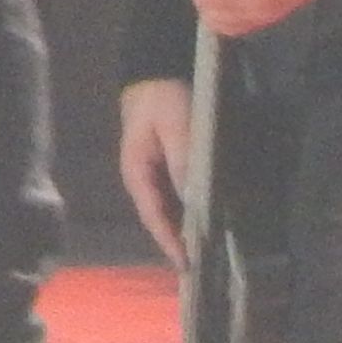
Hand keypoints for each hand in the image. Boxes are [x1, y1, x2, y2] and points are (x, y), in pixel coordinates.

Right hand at [116, 77, 191, 268]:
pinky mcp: (165, 168)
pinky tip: (205, 223)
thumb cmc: (162, 98)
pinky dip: (189, 213)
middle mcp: (141, 179)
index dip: (169, 241)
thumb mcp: (176, 125)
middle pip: (159, 219)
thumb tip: (193, 199)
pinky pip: (176, 198)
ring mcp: (152, 175)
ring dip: (184, 231)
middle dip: (178, 244)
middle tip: (202, 270)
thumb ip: (182, 161)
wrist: (154, 72)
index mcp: (136, 172)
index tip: (187, 265)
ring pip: (169, 211)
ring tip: (206, 254)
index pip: (152, 215)